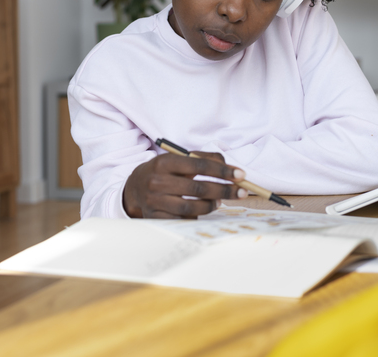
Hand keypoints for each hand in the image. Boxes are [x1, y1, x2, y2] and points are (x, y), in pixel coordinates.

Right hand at [123, 151, 247, 217]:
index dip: (222, 171)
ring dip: (212, 205)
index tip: (241, 175)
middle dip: (224, 190)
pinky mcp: (155, 217)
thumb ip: (205, 159)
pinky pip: (183, 219)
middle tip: (242, 192)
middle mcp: (157, 181)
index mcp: (164, 162)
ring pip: (192, 207)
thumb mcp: (179, 159)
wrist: (135, 187)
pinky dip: (198, 215)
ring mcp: (155, 201)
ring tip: (220, 202)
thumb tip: (231, 168)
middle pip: (198, 188)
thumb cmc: (165, 171)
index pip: (198, 165)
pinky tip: (205, 210)